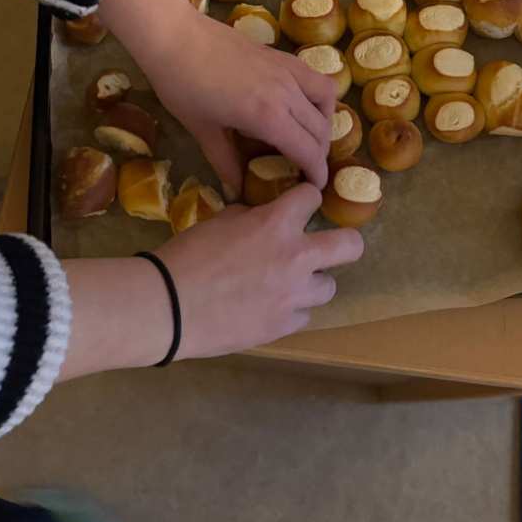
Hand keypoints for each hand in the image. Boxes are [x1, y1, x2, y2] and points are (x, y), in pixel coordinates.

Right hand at [60, 185, 363, 378]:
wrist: (170, 305)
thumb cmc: (187, 255)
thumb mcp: (219, 221)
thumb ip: (249, 218)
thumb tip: (258, 219)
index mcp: (277, 223)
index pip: (312, 196)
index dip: (305, 197)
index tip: (300, 203)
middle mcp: (296, 257)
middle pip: (351, 246)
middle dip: (346, 242)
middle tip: (330, 245)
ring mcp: (294, 296)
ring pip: (329, 287)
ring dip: (313, 282)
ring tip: (291, 283)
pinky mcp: (284, 326)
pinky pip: (303, 315)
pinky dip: (290, 310)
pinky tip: (269, 307)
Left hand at [148, 8, 336, 197]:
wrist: (174, 36)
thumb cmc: (182, 86)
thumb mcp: (202, 131)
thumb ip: (225, 162)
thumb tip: (237, 189)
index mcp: (268, 117)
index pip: (309, 151)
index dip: (317, 174)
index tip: (315, 188)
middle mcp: (287, 93)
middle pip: (321, 130)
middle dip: (319, 154)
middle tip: (305, 168)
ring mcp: (287, 70)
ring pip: (327, 99)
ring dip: (323, 122)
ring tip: (306, 134)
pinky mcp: (282, 55)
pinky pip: (315, 77)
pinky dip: (318, 94)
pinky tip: (298, 103)